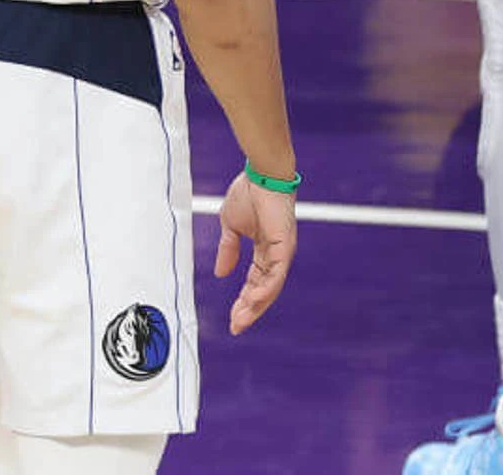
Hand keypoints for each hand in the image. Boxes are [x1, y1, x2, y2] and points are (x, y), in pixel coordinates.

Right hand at [213, 171, 296, 333]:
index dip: (243, 300)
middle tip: (235, 327)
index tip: (231, 318)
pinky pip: (276, 273)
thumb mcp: (230, 227)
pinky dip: (266, 288)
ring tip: (241, 319)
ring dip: (256, 305)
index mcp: (263, 251)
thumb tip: (219, 273)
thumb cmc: (248, 194)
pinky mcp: (284, 246)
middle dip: (249, 310)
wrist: (260, 175)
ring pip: (270, 287)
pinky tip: (254, 299)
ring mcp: (281, 252)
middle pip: (263, 291)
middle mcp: (275, 256)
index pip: (253, 282)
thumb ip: (227, 250)